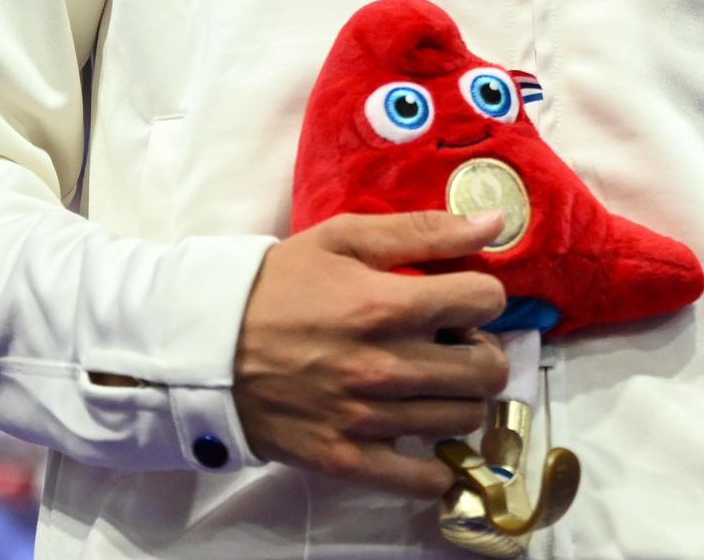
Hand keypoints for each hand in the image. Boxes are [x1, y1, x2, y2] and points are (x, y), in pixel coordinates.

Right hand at [233, 210, 511, 497]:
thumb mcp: (343, 238)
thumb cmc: (278, 285)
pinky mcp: (347, 460)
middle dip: (481, 349)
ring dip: (459, 398)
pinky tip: (419, 436)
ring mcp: (368, 419)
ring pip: (465, 419)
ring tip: (430, 382)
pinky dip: (434, 465)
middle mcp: (385, 366)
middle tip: (452, 343)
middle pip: (489, 369)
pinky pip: (423, 479)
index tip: (460, 298)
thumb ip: (422, 230)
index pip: (486, 301)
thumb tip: (495, 223)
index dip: (481, 294)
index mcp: (386, 305)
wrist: (207, 346)